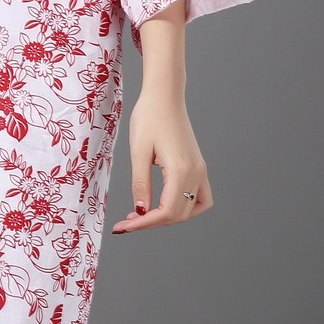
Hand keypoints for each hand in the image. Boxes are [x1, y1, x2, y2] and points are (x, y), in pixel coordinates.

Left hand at [110, 95, 211, 231]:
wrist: (164, 96)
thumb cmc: (148, 118)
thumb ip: (140, 184)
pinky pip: (199, 197)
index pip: (166, 211)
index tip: (124, 226)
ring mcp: (199, 170)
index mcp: (180, 170)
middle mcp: (195, 173)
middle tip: (127, 222)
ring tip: (144, 215)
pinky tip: (165, 205)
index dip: (144, 223)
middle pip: (178, 214)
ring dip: (168, 217)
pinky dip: (185, 207)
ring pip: (191, 209)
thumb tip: (140, 212)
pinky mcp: (198, 166)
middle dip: (152, 222)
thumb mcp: (138, 153)